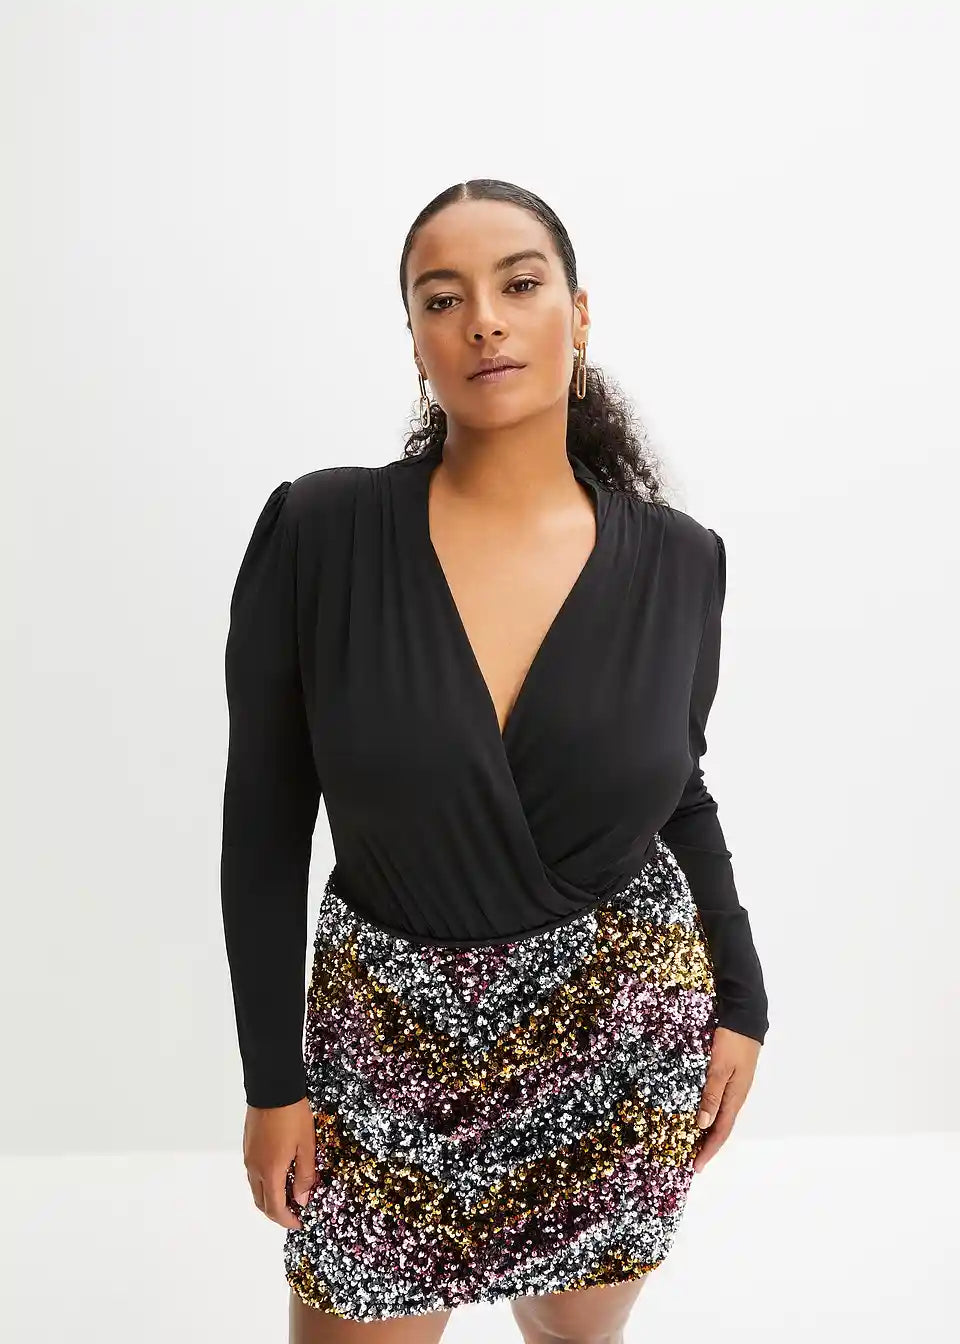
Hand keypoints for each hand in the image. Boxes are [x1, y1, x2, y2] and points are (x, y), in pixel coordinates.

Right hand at [242, 1096, 316, 1228]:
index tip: (299, 1222)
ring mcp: (249, 1157)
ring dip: (270, 1197)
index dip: (287, 1220)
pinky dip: (265, 1182)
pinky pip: (253, 1173)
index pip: (275, 1208)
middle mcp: (255, 1168)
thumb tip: (302, 1199)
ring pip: (256, 1188)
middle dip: (277, 1212)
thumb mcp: (307, 1145)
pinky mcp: (248, 1146)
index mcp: (270, 1171)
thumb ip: (304, 1175)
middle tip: (294, 1212)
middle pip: (261, 1202)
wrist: (273, 1088)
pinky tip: (280, 1173)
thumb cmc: (292, 1114)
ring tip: (289, 1192)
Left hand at [692, 1026, 760, 1173]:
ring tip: (691, 1140)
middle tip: (691, 1158)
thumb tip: (703, 1124)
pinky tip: (697, 1112)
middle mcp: (736, 1095)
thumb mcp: (719, 1068)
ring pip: (720, 1115)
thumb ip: (711, 1094)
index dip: (709, 1149)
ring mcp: (734, 1086)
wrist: (745, 1018)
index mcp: (735, 1097)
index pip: (721, 1131)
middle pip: (721, 1126)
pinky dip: (708, 1112)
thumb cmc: (732, 1042)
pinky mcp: (729, 1076)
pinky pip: (718, 1101)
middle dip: (707, 1144)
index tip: (696, 1166)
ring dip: (707, 1130)